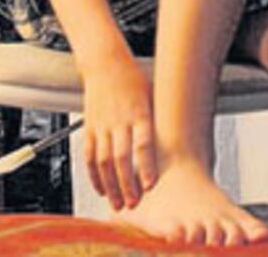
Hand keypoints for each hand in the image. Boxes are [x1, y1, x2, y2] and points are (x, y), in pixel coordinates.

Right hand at [79, 47, 156, 210]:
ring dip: (110, 185)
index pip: (142, 144)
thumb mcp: (152, 96)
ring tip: (117, 203)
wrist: (105, 62)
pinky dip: (94, 175)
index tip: (150, 186)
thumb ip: (159, 121)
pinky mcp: (89, 127)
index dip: (145, 167)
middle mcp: (119, 120)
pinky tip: (101, 188)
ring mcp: (102, 125)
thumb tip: (178, 143)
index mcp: (139, 112)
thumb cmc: (133, 79)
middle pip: (120, 158)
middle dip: (126, 184)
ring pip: (103, 161)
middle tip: (133, 203)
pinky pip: (89, 155)